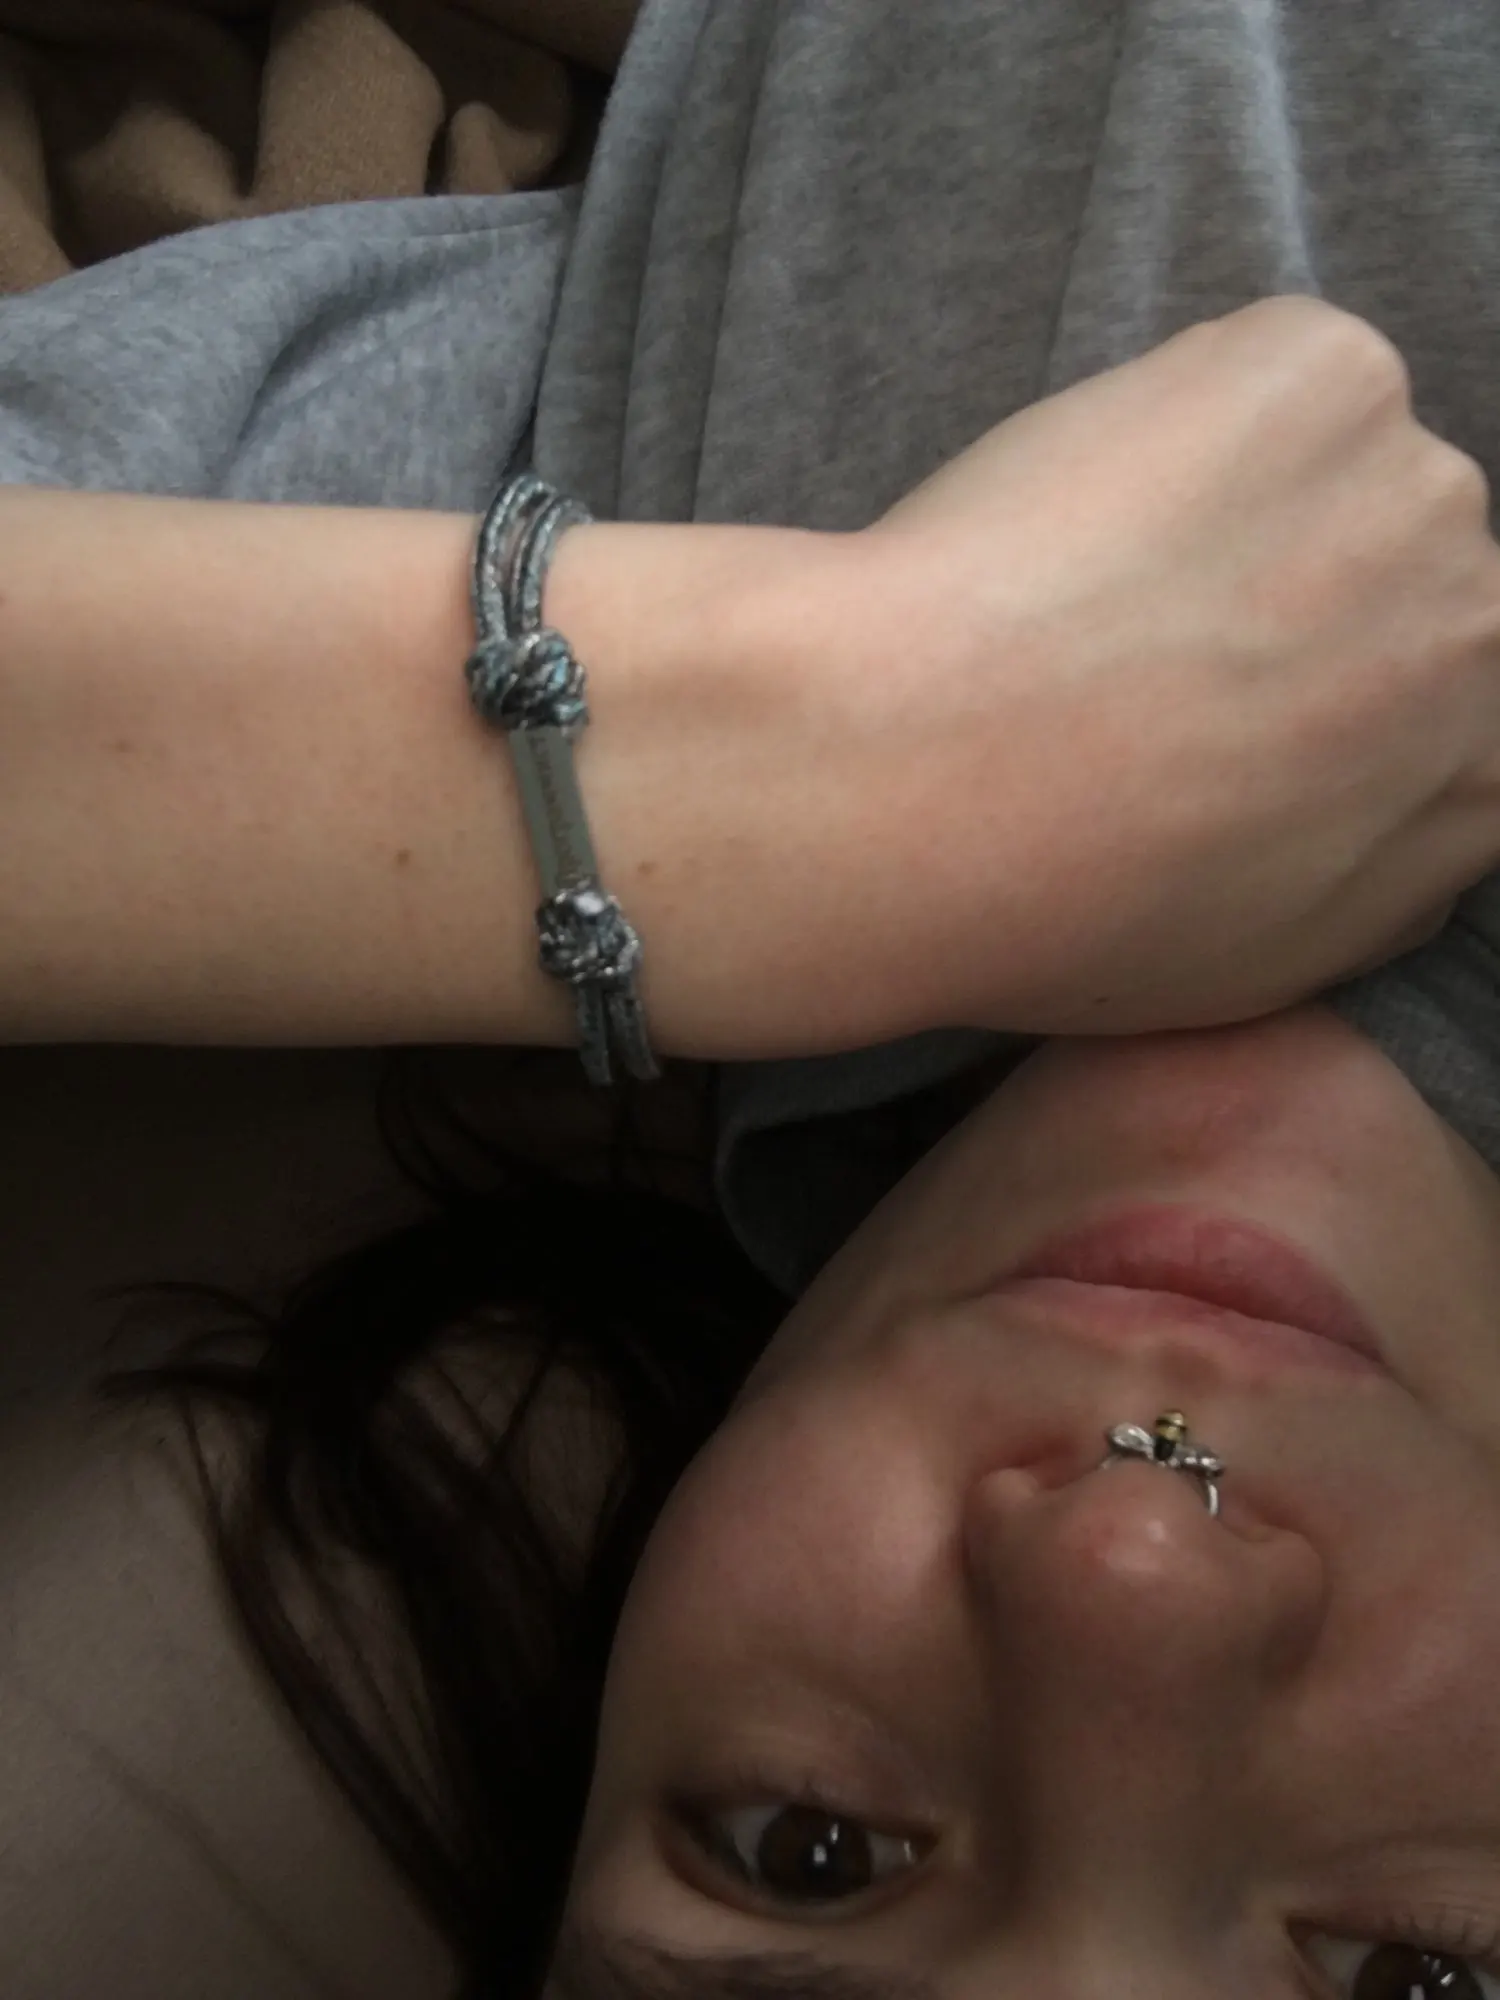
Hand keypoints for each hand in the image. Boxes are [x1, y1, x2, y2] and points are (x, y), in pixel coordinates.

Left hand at [802, 294, 1499, 1041]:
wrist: (930, 779)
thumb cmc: (1065, 906)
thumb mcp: (1255, 964)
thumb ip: (1371, 874)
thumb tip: (1391, 802)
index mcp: (1489, 777)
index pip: (1441, 698)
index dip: (1317, 684)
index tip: (1219, 688)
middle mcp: (1492, 625)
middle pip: (1398, 569)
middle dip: (1291, 588)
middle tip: (1139, 634)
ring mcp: (1419, 486)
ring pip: (1331, 466)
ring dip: (1235, 499)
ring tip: (1092, 583)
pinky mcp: (1328, 373)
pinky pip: (1264, 374)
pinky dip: (1183, 414)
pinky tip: (1085, 508)